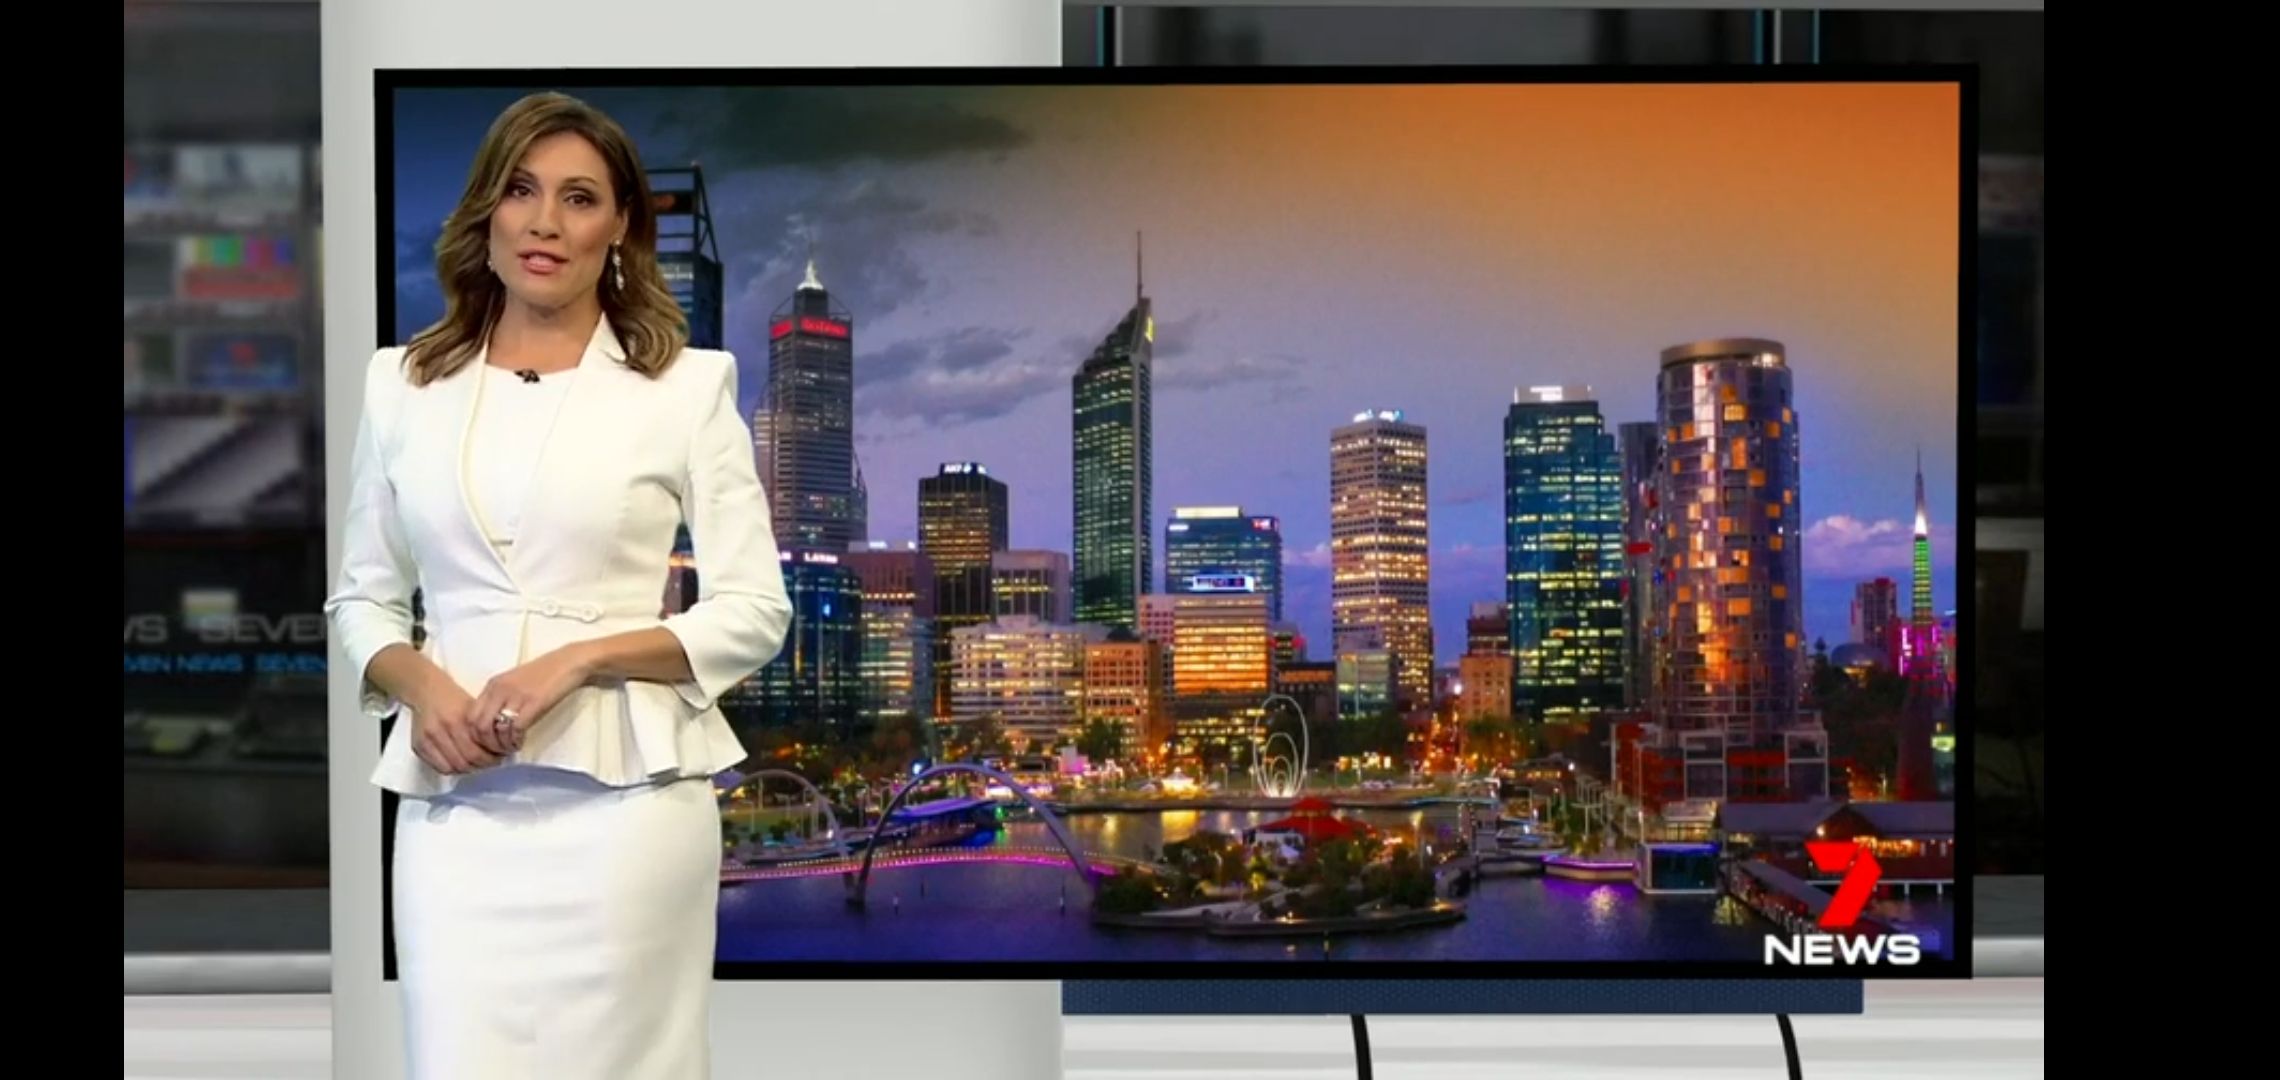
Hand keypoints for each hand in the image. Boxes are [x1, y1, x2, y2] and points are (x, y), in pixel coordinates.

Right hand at [408, 681, 497, 775]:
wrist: (428, 691)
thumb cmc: (455, 700)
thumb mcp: (474, 707)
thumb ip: (484, 728)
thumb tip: (500, 748)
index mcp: (459, 720)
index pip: (476, 752)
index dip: (490, 759)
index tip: (499, 757)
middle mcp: (442, 730)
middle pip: (465, 761)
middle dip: (482, 765)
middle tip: (491, 762)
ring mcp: (428, 739)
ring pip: (453, 767)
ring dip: (468, 769)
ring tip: (477, 764)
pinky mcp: (418, 745)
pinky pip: (439, 767)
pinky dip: (453, 769)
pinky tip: (462, 763)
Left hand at [470, 646, 593, 752]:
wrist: (569, 662)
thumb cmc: (544, 675)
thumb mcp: (514, 684)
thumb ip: (499, 699)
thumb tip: (491, 726)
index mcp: (492, 686)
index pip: (470, 716)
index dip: (475, 736)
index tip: (487, 745)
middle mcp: (499, 690)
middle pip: (478, 726)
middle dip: (486, 745)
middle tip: (497, 752)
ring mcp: (515, 696)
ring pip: (495, 731)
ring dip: (501, 746)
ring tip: (510, 749)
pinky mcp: (533, 703)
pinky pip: (515, 730)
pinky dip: (515, 741)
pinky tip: (520, 743)